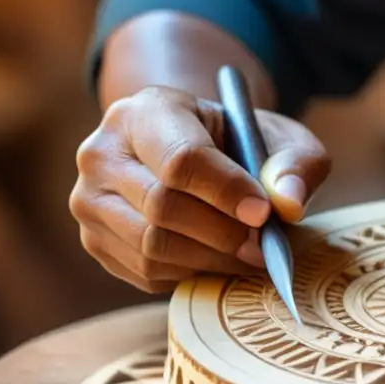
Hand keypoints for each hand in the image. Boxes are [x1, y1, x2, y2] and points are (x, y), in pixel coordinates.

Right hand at [70, 85, 329, 292]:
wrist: (191, 154)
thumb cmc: (240, 144)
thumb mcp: (280, 139)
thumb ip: (295, 164)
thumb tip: (288, 203)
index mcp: (146, 110)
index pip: (181, 159)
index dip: (227, 191)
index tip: (264, 214)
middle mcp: (102, 151)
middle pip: (162, 207)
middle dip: (223, 232)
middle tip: (264, 244)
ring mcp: (89, 199)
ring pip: (151, 247)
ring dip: (211, 258)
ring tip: (249, 254)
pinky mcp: (94, 239)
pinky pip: (144, 272)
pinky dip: (190, 273)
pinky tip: (218, 257)